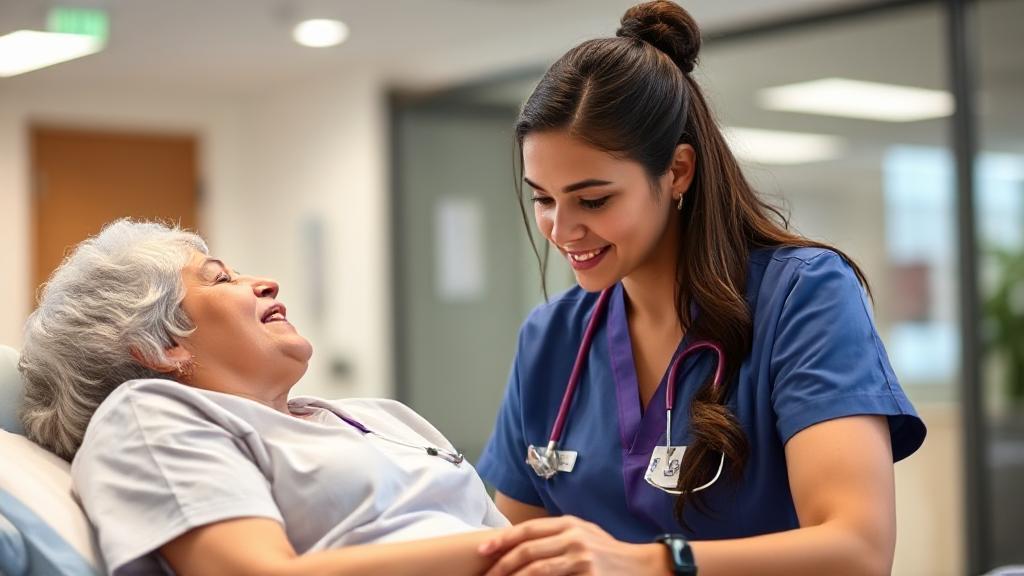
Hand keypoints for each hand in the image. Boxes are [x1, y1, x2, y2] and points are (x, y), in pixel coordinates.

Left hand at [477, 516, 667, 575]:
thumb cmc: (609, 553)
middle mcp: (573, 537)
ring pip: (536, 570)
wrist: (644, 566)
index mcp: (569, 524)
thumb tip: (520, 544)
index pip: (528, 530)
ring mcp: (581, 558)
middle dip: (502, 565)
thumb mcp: (584, 535)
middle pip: (527, 550)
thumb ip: (556, 536)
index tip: (483, 551)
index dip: (502, 540)